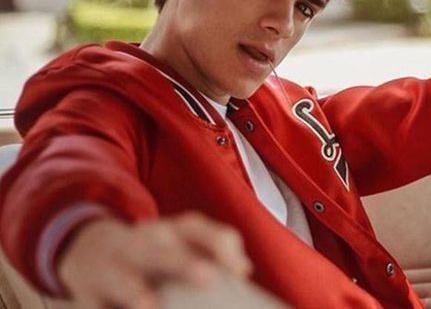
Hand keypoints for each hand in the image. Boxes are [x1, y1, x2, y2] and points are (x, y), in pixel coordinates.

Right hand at [58, 212, 250, 308]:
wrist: (89, 251)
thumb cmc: (153, 253)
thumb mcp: (180, 243)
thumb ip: (215, 250)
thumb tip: (244, 270)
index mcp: (168, 232)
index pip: (196, 228)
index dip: (219, 245)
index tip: (238, 271)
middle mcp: (141, 245)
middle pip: (163, 251)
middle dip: (183, 263)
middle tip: (208, 277)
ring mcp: (111, 269)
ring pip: (125, 280)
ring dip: (138, 294)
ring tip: (150, 307)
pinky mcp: (88, 295)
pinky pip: (97, 308)